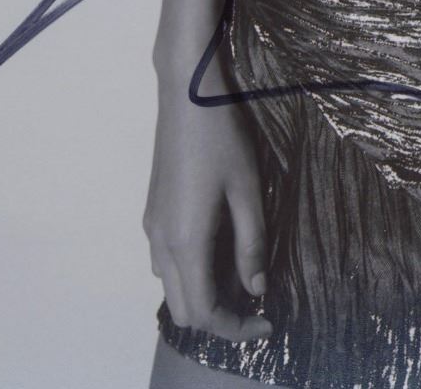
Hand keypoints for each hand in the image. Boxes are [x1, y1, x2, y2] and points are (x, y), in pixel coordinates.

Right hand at [143, 72, 272, 344]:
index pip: (204, 312)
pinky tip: (219, 249)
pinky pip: (166, 262)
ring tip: (241, 275)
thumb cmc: (222, 136)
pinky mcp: (152, 212)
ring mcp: (152, 227)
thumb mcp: (247, 189)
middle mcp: (160, 242)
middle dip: (219, 318)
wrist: (187, 92)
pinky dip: (191, 272)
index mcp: (185, 242)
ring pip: (171, 287)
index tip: (268, 321)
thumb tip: (256, 288)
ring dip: (203, 294)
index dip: (236, 328)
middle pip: (183, 309)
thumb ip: (251, 244)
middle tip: (256, 304)